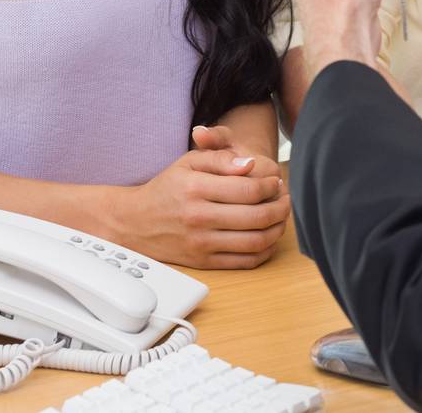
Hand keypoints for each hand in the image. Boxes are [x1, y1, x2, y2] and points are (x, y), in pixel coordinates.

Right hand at [110, 128, 289, 269]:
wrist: (136, 221)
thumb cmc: (167, 187)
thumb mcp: (189, 162)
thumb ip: (220, 158)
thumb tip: (250, 164)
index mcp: (197, 189)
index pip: (249, 189)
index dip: (271, 185)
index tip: (276, 181)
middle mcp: (199, 217)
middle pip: (257, 216)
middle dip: (281, 207)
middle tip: (286, 199)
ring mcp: (202, 243)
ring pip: (256, 241)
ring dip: (278, 229)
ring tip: (281, 216)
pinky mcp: (204, 262)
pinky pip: (245, 262)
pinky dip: (265, 250)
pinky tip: (269, 237)